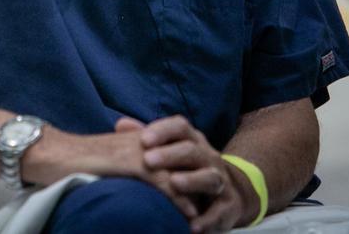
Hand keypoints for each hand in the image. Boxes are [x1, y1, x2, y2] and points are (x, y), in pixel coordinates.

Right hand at [30, 125, 198, 219]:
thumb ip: (120, 163)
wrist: (50, 153)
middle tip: (212, 202)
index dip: (188, 170)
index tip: (201, 190)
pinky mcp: (130, 164)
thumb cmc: (69, 159)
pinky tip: (188, 214)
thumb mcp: (101, 158)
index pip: (172, 152)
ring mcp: (136, 152)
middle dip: (198, 182)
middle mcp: (140, 141)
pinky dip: (178, 199)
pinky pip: (163, 182)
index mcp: (134, 138)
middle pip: (181, 160)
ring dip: (194, 194)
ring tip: (206, 214)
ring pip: (177, 172)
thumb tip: (130, 180)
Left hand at [138, 115, 255, 232]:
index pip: (180, 127)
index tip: (143, 139)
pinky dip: (207, 220)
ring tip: (174, 183)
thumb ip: (147, 138)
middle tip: (148, 160)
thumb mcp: (170, 150)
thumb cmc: (187, 168)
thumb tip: (121, 124)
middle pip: (192, 151)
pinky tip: (192, 226)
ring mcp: (220, 180)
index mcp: (192, 140)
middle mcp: (208, 157)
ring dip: (192, 180)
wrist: (227, 192)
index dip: (162, 131)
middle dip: (170, 155)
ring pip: (210, 177)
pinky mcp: (228, 205)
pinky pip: (219, 212)